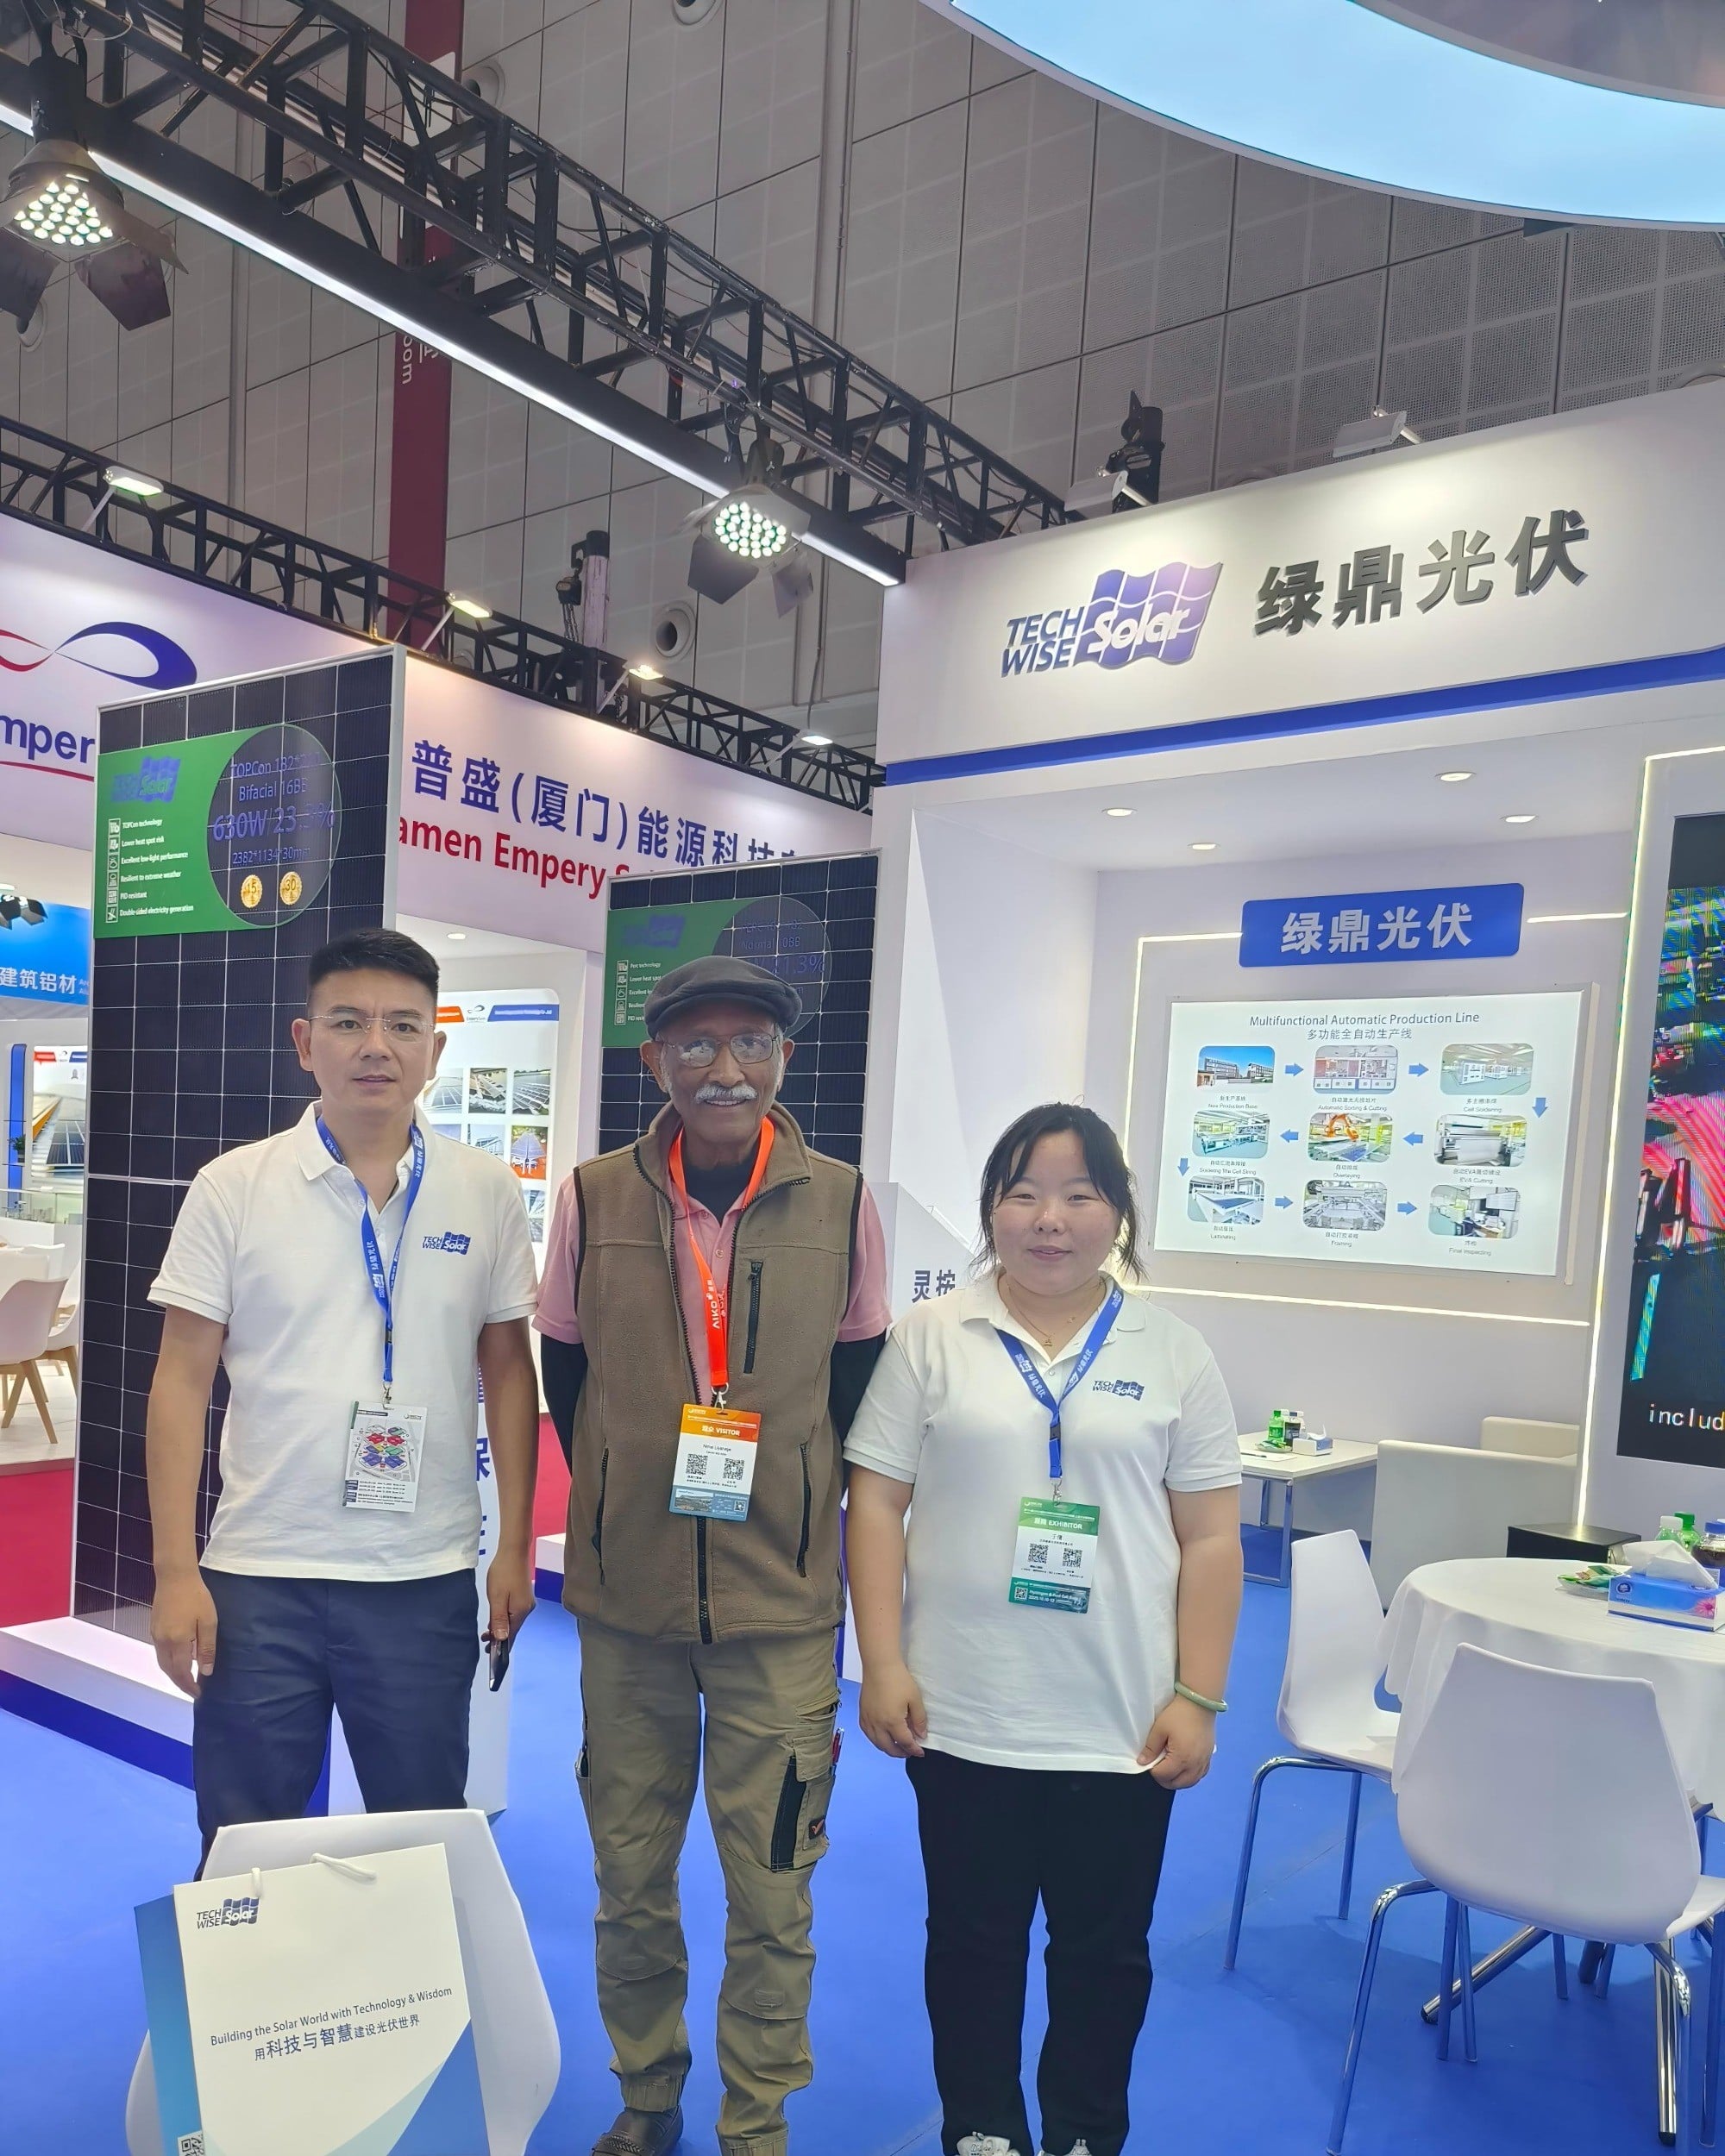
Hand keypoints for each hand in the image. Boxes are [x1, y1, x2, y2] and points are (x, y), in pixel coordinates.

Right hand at [152, 1570, 217, 1698]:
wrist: (175, 1576)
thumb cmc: (196, 1597)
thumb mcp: (209, 1621)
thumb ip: (207, 1648)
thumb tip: (205, 1671)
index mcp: (177, 1642)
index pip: (181, 1672)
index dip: (189, 1685)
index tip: (198, 1693)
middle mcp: (163, 1642)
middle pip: (169, 1671)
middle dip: (180, 1682)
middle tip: (192, 1689)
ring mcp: (156, 1635)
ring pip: (162, 1663)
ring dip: (173, 1673)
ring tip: (186, 1678)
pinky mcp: (153, 1628)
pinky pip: (160, 1653)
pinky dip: (169, 1662)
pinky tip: (178, 1660)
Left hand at [485, 1551, 535, 1645]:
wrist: (513, 1551)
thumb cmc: (504, 1572)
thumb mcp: (497, 1597)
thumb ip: (499, 1619)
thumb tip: (502, 1639)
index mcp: (521, 1611)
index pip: (511, 1635)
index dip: (501, 1646)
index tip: (489, 1652)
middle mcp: (527, 1609)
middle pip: (513, 1629)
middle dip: (499, 1636)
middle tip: (484, 1640)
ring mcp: (526, 1602)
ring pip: (513, 1620)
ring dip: (501, 1626)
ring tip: (487, 1629)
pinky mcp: (523, 1596)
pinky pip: (514, 1612)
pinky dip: (505, 1617)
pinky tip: (496, 1616)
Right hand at [859, 1660, 927, 1757]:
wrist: (879, 1665)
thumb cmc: (898, 1679)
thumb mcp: (915, 1699)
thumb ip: (919, 1719)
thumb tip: (921, 1735)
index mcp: (892, 1722)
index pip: (905, 1743)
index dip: (914, 1749)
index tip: (920, 1752)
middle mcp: (878, 1725)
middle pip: (889, 1748)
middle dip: (901, 1753)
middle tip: (910, 1751)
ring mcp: (868, 1720)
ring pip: (877, 1743)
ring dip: (888, 1748)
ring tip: (898, 1746)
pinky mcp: (862, 1714)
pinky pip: (869, 1735)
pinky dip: (877, 1740)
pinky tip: (883, 1736)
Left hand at [1139, 1694, 1217, 1787]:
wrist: (1200, 1702)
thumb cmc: (1178, 1714)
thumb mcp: (1159, 1729)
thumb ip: (1150, 1748)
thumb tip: (1142, 1763)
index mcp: (1181, 1759)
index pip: (1163, 1776)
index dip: (1153, 1770)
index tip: (1150, 1760)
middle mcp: (1194, 1765)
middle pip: (1177, 1784)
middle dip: (1164, 1779)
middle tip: (1158, 1765)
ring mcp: (1204, 1762)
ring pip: (1190, 1782)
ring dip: (1177, 1780)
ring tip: (1169, 1768)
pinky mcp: (1209, 1757)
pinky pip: (1200, 1775)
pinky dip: (1190, 1776)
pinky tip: (1184, 1767)